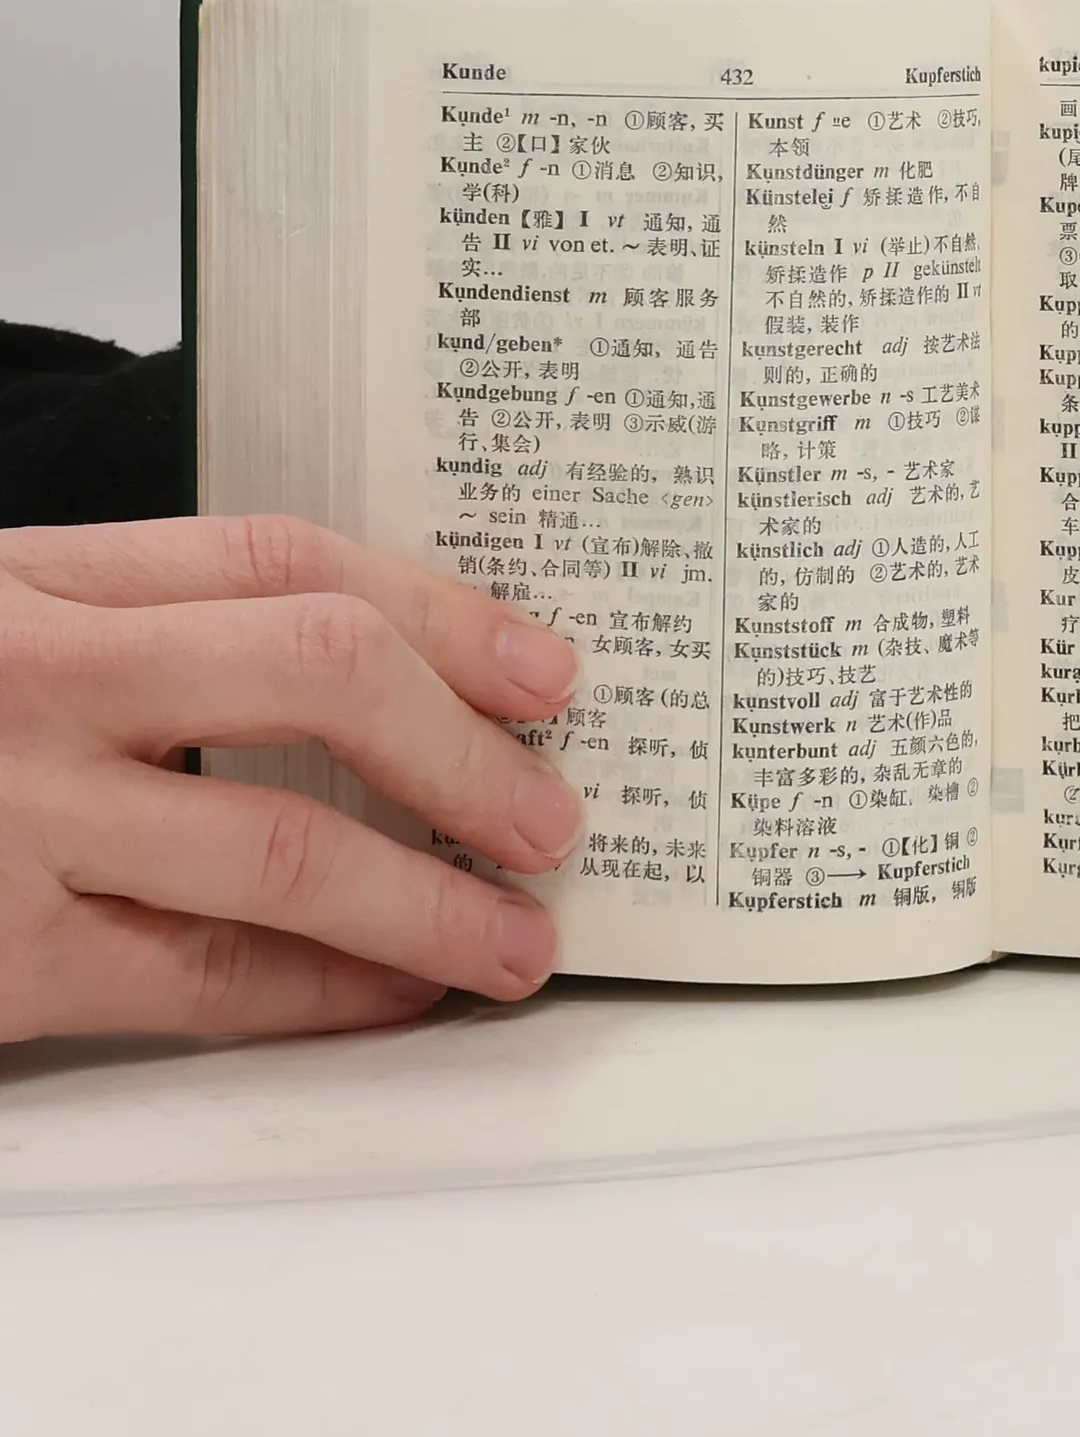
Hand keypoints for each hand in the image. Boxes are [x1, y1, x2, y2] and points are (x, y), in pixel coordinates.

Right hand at [0, 515, 582, 1041]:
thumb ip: (140, 640)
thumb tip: (366, 687)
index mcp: (46, 585)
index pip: (286, 563)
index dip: (440, 616)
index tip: (540, 672)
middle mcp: (45, 681)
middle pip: (322, 672)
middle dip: (464, 753)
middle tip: (550, 817)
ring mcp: (21, 817)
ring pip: (286, 849)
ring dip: (430, 905)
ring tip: (516, 940)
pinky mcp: (4, 958)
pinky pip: (203, 976)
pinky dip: (324, 990)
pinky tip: (398, 990)